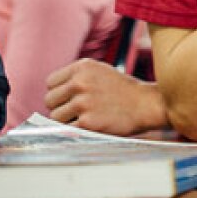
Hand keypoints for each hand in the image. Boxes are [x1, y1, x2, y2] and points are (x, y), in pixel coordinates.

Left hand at [45, 59, 168, 135]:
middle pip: (49, 100)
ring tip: (87, 117)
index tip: (72, 98)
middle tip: (79, 110)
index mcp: (82, 67)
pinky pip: (66, 129)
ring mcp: (83, 102)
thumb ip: (76, 78)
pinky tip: (91, 125)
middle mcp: (80, 82)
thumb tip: (50, 97)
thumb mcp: (100, 72)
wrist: (147, 104)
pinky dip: (75, 130)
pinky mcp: (87, 122)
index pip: (51, 83)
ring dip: (67, 120)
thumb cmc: (123, 91)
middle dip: (61, 107)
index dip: (60, 92)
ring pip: (55, 117)